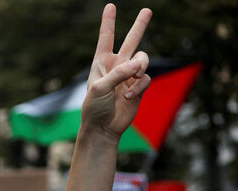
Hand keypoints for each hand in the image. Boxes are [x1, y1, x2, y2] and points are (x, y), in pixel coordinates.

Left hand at [82, 4, 151, 140]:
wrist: (103, 127)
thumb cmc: (94, 107)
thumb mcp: (100, 88)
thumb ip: (118, 73)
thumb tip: (137, 65)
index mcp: (101, 63)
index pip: (106, 39)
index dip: (108, 22)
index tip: (110, 6)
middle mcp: (117, 66)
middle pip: (131, 40)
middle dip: (139, 26)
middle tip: (147, 10)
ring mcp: (129, 76)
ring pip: (143, 59)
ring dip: (140, 67)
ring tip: (132, 78)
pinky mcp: (139, 86)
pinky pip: (146, 78)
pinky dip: (139, 86)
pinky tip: (128, 97)